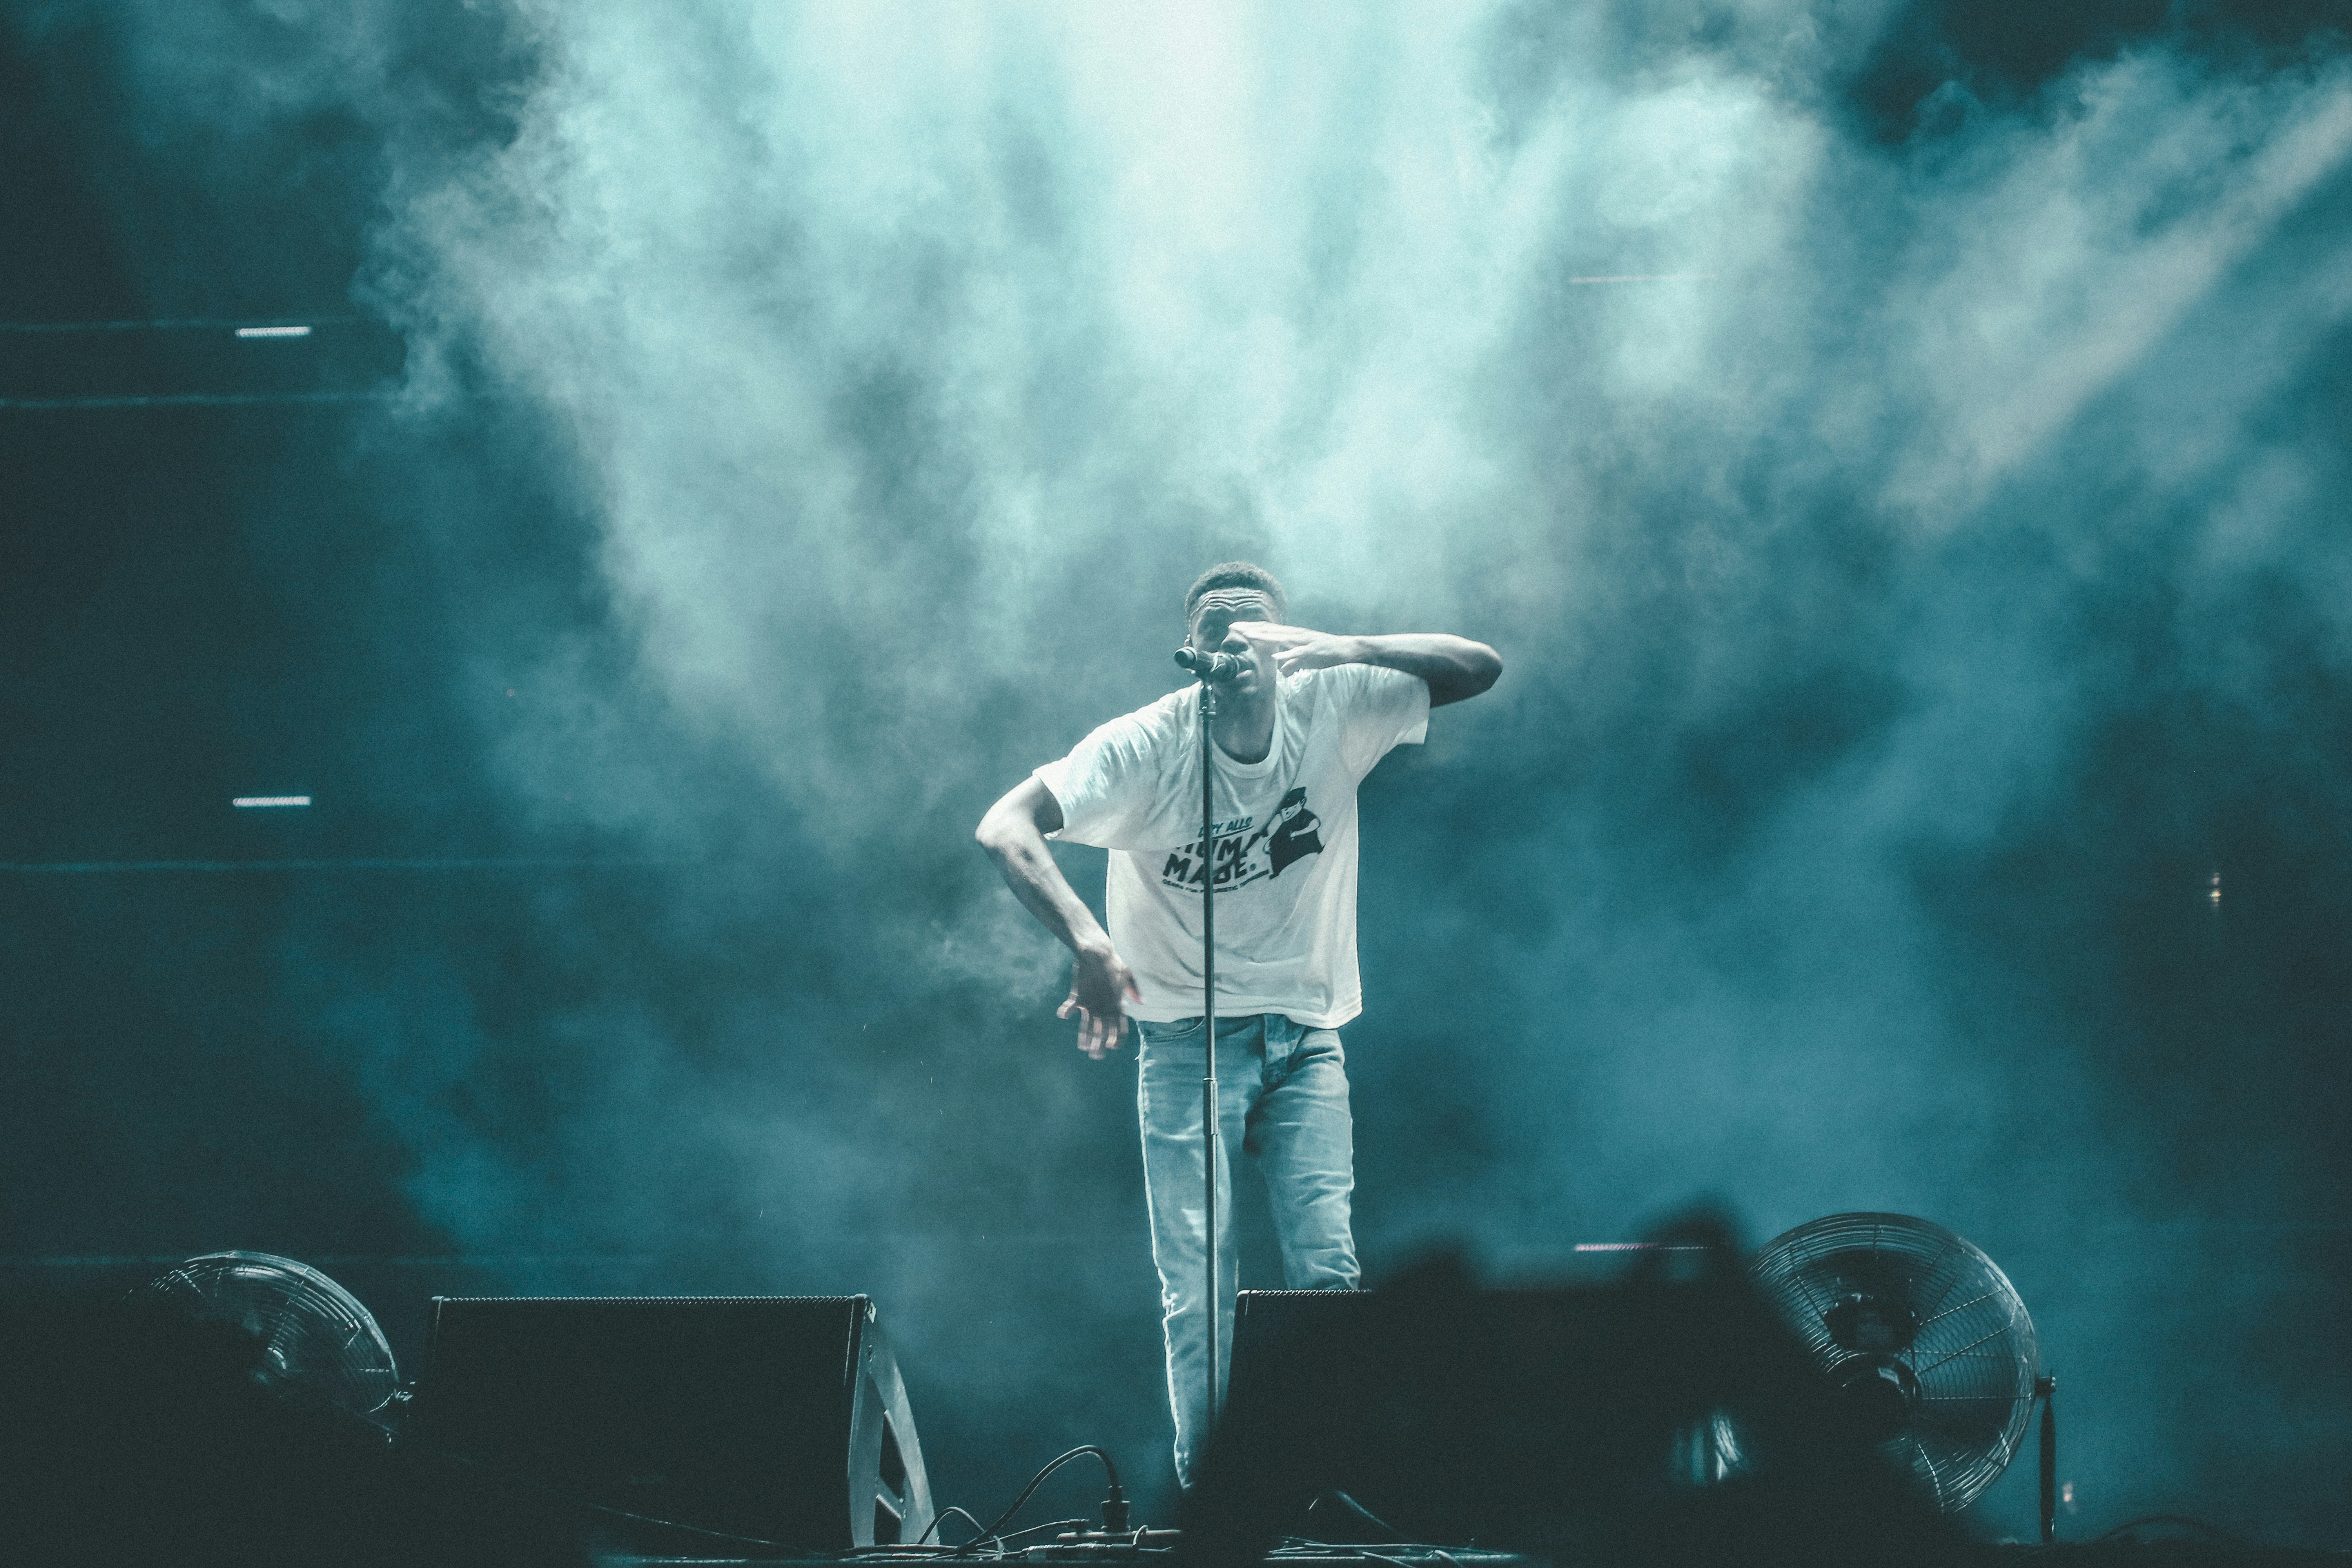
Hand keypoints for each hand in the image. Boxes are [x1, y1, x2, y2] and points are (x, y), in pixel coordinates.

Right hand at [1057, 943, 1141, 1058]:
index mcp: (1118, 1006)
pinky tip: (1063, 1016)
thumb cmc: (1115, 964)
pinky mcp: (1079, 997)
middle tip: (1096, 1057)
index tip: (1113, 1047)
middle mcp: (1104, 1009)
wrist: (1097, 955)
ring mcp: (1091, 1005)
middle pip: (1103, 1033)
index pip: (1119, 1029)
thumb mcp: (1129, 976)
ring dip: (1085, 1038)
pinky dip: (1066, 1011)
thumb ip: (1135, 991)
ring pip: (1088, 1027)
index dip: (1117, 1040)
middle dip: (1099, 1046)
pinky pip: (1071, 1007)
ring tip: (1083, 1047)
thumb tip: (1142, 1003)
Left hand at [1233, 621, 1361, 677]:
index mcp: (1292, 635)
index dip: (1252, 628)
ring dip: (1263, 637)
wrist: (1346, 649)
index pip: (1268, 630)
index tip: (1236, 628)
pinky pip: (1297, 653)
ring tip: (1247, 636)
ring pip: (1279, 638)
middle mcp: (1295, 634)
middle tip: (1233, 627)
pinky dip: (1285, 654)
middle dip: (1251, 629)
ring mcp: (1303, 642)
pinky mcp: (1312, 651)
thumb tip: (1283, 672)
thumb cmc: (1325, 653)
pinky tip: (1275, 655)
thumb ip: (1292, 664)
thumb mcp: (1304, 660)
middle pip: (1269, 630)